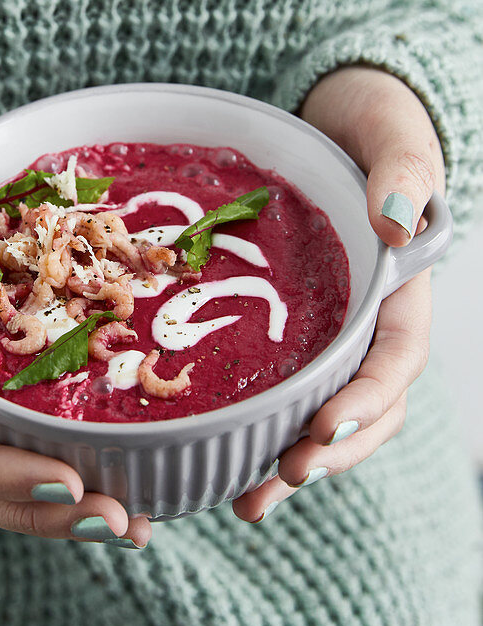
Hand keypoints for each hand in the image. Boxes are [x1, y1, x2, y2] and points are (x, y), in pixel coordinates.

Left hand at [233, 67, 444, 522]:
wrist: (339, 124)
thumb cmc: (374, 129)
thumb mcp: (395, 139)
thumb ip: (403, 174)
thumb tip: (395, 224)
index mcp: (403, 292)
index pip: (394, 363)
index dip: (363, 405)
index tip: (320, 433)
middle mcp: (370, 324)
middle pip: (363, 410)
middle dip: (324, 455)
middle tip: (275, 483)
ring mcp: (331, 332)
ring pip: (322, 413)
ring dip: (291, 461)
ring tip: (246, 501)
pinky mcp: (293, 330)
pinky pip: (283, 387)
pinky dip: (260, 426)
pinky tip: (222, 454)